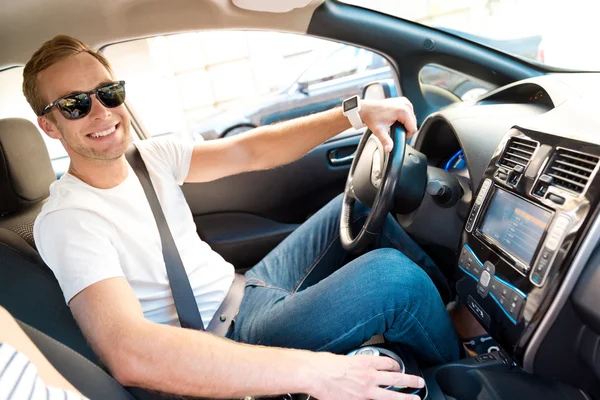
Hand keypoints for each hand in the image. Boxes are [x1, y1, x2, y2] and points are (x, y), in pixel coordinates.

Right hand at [309, 352, 423, 399]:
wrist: (314, 374)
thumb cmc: (324, 364)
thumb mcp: (345, 358)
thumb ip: (356, 364)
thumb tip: (359, 368)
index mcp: (365, 363)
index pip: (388, 363)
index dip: (396, 366)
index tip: (398, 368)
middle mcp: (369, 377)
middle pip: (396, 378)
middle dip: (410, 381)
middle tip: (419, 383)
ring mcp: (365, 391)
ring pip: (391, 395)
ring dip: (405, 397)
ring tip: (415, 399)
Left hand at [359, 98, 417, 152]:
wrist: (365, 109)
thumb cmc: (371, 117)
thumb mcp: (379, 131)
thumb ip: (386, 141)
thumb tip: (389, 149)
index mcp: (403, 111)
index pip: (413, 128)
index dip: (407, 135)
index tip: (398, 136)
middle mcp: (405, 104)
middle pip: (414, 123)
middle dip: (406, 129)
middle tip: (394, 131)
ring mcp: (405, 101)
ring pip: (412, 118)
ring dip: (405, 124)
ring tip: (394, 125)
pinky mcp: (403, 101)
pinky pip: (409, 113)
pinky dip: (404, 118)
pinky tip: (396, 120)